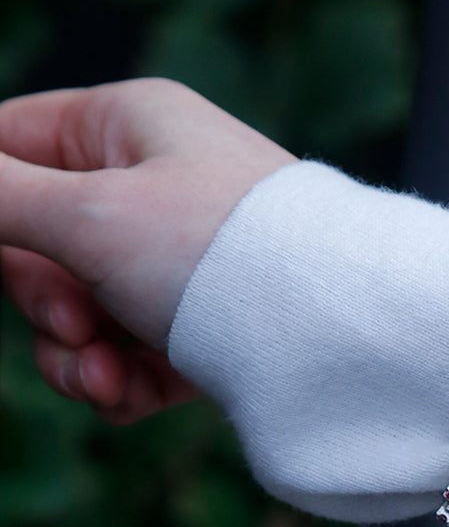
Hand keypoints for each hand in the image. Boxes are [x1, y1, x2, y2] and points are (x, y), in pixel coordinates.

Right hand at [0, 77, 298, 423]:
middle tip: (74, 325)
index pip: (11, 145)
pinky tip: (132, 399)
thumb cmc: (222, 253)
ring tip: (103, 379)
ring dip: (74, 356)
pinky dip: (119, 382)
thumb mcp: (88, 214)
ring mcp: (178, 264)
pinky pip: (127, 356)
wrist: (338, 337)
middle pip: (36, 244)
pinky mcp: (203, 331)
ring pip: (78, 312)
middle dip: (41, 302)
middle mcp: (154, 186)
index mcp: (128, 126)